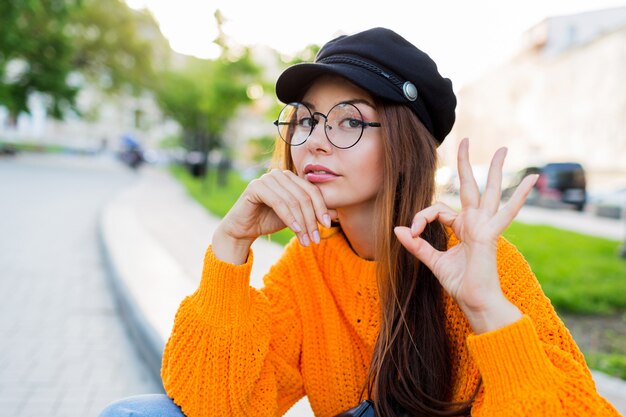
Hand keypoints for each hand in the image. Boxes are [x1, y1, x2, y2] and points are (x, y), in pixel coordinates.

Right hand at [213, 169, 336, 263]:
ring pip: (293, 201)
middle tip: (316, 238)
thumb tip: (335, 213)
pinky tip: (296, 230)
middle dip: (312, 219)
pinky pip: (278, 203)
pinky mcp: (255, 187)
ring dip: (302, 223)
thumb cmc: (269, 221)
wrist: (243, 229)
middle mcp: (279, 174)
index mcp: (290, 177)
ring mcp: (266, 178)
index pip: (312, 190)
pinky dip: (289, 218)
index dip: (322, 207)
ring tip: (306, 240)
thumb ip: (311, 212)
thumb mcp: (296, 217)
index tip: (327, 226)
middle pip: (304, 196)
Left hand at [394, 138, 538, 332]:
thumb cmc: (459, 283)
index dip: (421, 216)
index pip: (439, 209)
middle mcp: (475, 223)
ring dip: (495, 169)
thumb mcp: (432, 261)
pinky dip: (519, 196)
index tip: (410, 231)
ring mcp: (485, 226)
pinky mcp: (489, 234)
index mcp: (462, 227)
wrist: (474, 302)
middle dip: (466, 163)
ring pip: (489, 191)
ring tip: (503, 149)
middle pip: (470, 187)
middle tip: (465, 140)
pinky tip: (532, 179)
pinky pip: (506, 212)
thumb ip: (417, 244)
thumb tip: (397, 228)